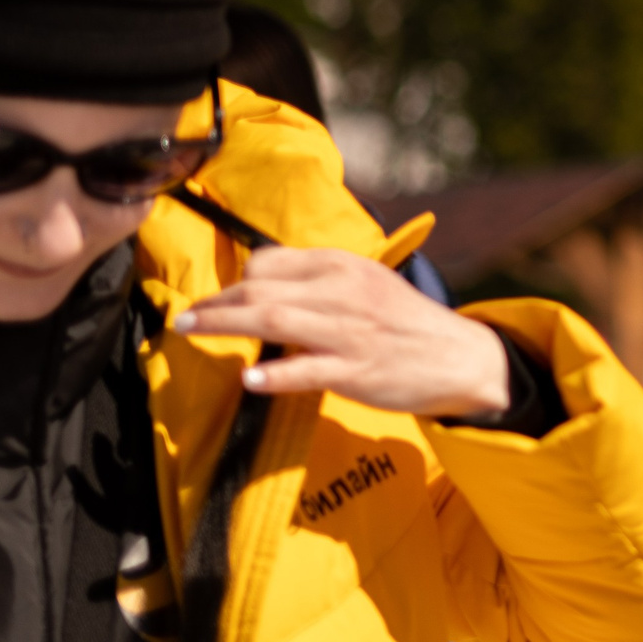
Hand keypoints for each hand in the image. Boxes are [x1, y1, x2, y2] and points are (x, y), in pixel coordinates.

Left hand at [169, 247, 511, 417]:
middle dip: (215, 303)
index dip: (236, 280)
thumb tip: (265, 287)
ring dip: (223, 324)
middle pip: (261, 287)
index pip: (271, 261)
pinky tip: (250, 379)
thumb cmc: (406, 324)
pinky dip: (275, 374)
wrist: (458, 356)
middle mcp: (342, 291)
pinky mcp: (355, 369)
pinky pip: (306, 369)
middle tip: (184, 319)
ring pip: (273, 319)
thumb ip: (321, 283)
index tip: (218, 299)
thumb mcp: (367, 285)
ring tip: (189, 331)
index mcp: (343, 265)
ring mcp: (348, 331)